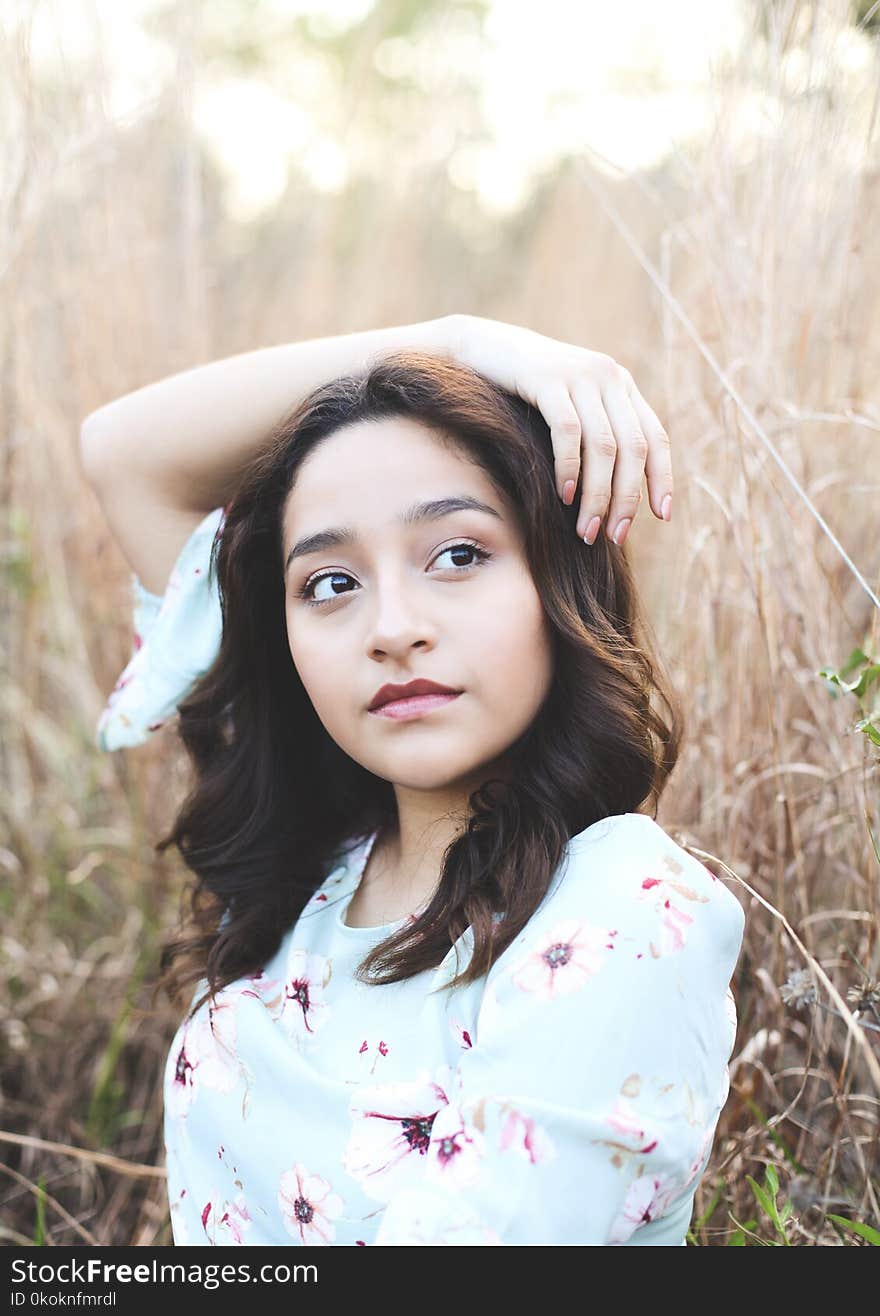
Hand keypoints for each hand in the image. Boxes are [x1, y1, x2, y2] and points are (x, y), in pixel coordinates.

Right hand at [448, 314, 672, 546]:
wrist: (481, 347)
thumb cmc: (524, 391)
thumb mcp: (571, 406)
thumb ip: (595, 434)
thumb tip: (613, 495)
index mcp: (621, 386)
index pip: (655, 438)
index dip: (662, 478)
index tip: (662, 516)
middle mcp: (608, 377)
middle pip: (633, 449)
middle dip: (626, 499)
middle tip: (613, 536)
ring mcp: (579, 375)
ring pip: (603, 447)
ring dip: (598, 495)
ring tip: (587, 529)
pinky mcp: (547, 379)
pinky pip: (568, 432)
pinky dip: (569, 469)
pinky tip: (564, 496)